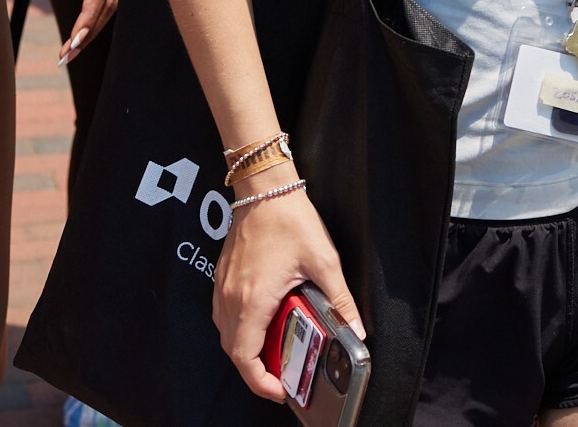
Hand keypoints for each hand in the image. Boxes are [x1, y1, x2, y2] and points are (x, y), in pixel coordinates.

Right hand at [214, 186, 359, 402]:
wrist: (264, 187)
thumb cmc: (288, 219)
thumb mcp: (323, 261)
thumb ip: (339, 300)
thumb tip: (355, 329)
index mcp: (252, 301)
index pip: (245, 358)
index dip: (261, 382)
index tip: (280, 389)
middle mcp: (230, 299)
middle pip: (234, 352)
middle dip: (256, 371)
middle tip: (283, 375)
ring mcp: (222, 288)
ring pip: (227, 335)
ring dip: (247, 350)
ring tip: (275, 352)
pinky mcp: (222, 278)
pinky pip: (224, 316)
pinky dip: (240, 329)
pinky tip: (263, 322)